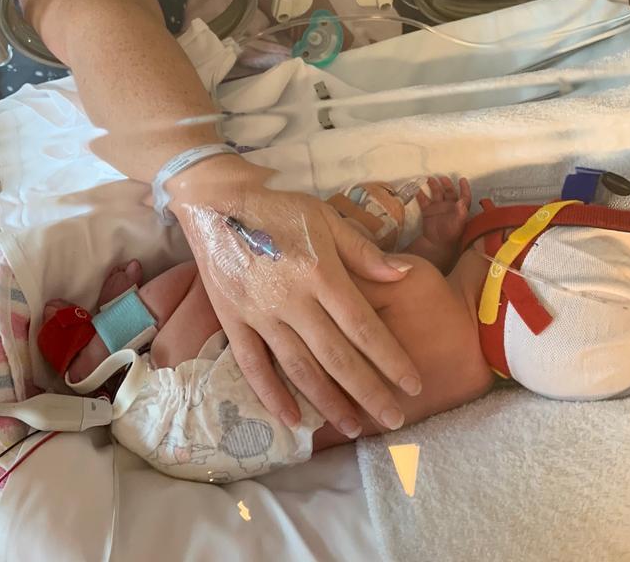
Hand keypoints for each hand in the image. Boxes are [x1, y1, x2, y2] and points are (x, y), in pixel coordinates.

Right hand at [171, 157, 421, 437]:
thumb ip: (363, 251)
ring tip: (353, 428)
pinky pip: (253, 365)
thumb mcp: (325, 218)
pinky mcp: (232, 320)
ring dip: (328, 402)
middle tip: (394, 420)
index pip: (363, 325)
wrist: (216, 202)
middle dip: (369, 391)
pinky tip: (293, 420)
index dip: (390, 358)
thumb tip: (403, 276)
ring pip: (299, 367)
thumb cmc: (279, 208)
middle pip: (337, 356)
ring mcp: (259, 313)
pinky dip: (272, 395)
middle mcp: (291, 299)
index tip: (413, 384)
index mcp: (320, 272)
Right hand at [412, 176, 470, 271]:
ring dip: (434, 186)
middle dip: (447, 184)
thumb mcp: (457, 224)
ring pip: (437, 193)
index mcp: (459, 209)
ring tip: (430, 179)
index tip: (462, 179)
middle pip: (450, 192)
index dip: (464, 188)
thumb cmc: (450, 235)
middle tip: (442, 177)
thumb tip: (461, 200)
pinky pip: (424, 200)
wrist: (435, 243)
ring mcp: (438, 208)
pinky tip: (417, 189)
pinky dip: (420, 194)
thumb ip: (461, 212)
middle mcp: (449, 207)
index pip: (464, 197)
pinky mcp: (428, 211)